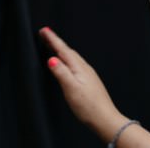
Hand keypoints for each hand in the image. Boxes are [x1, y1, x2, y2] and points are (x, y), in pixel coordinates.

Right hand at [42, 27, 149, 145]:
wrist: (105, 119)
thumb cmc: (88, 107)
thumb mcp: (71, 89)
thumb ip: (61, 73)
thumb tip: (51, 59)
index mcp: (79, 68)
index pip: (63, 50)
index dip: (52, 40)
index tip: (43, 30)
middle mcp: (85, 68)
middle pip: (68, 51)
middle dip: (56, 42)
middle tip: (45, 35)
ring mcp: (88, 74)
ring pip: (72, 57)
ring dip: (62, 50)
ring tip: (53, 46)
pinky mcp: (89, 81)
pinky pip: (76, 64)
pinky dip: (68, 59)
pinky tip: (67, 64)